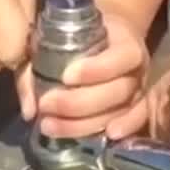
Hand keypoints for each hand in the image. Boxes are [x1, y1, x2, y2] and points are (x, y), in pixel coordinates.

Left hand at [19, 10, 149, 138]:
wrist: (109, 38)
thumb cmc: (82, 34)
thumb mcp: (60, 36)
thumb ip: (38, 64)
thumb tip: (29, 108)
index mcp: (126, 42)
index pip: (118, 58)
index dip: (95, 70)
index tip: (65, 76)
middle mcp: (138, 68)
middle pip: (118, 91)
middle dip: (79, 102)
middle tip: (46, 104)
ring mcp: (140, 91)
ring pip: (119, 111)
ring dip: (84, 123)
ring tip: (50, 126)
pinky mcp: (137, 109)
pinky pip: (134, 124)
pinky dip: (122, 130)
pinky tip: (104, 135)